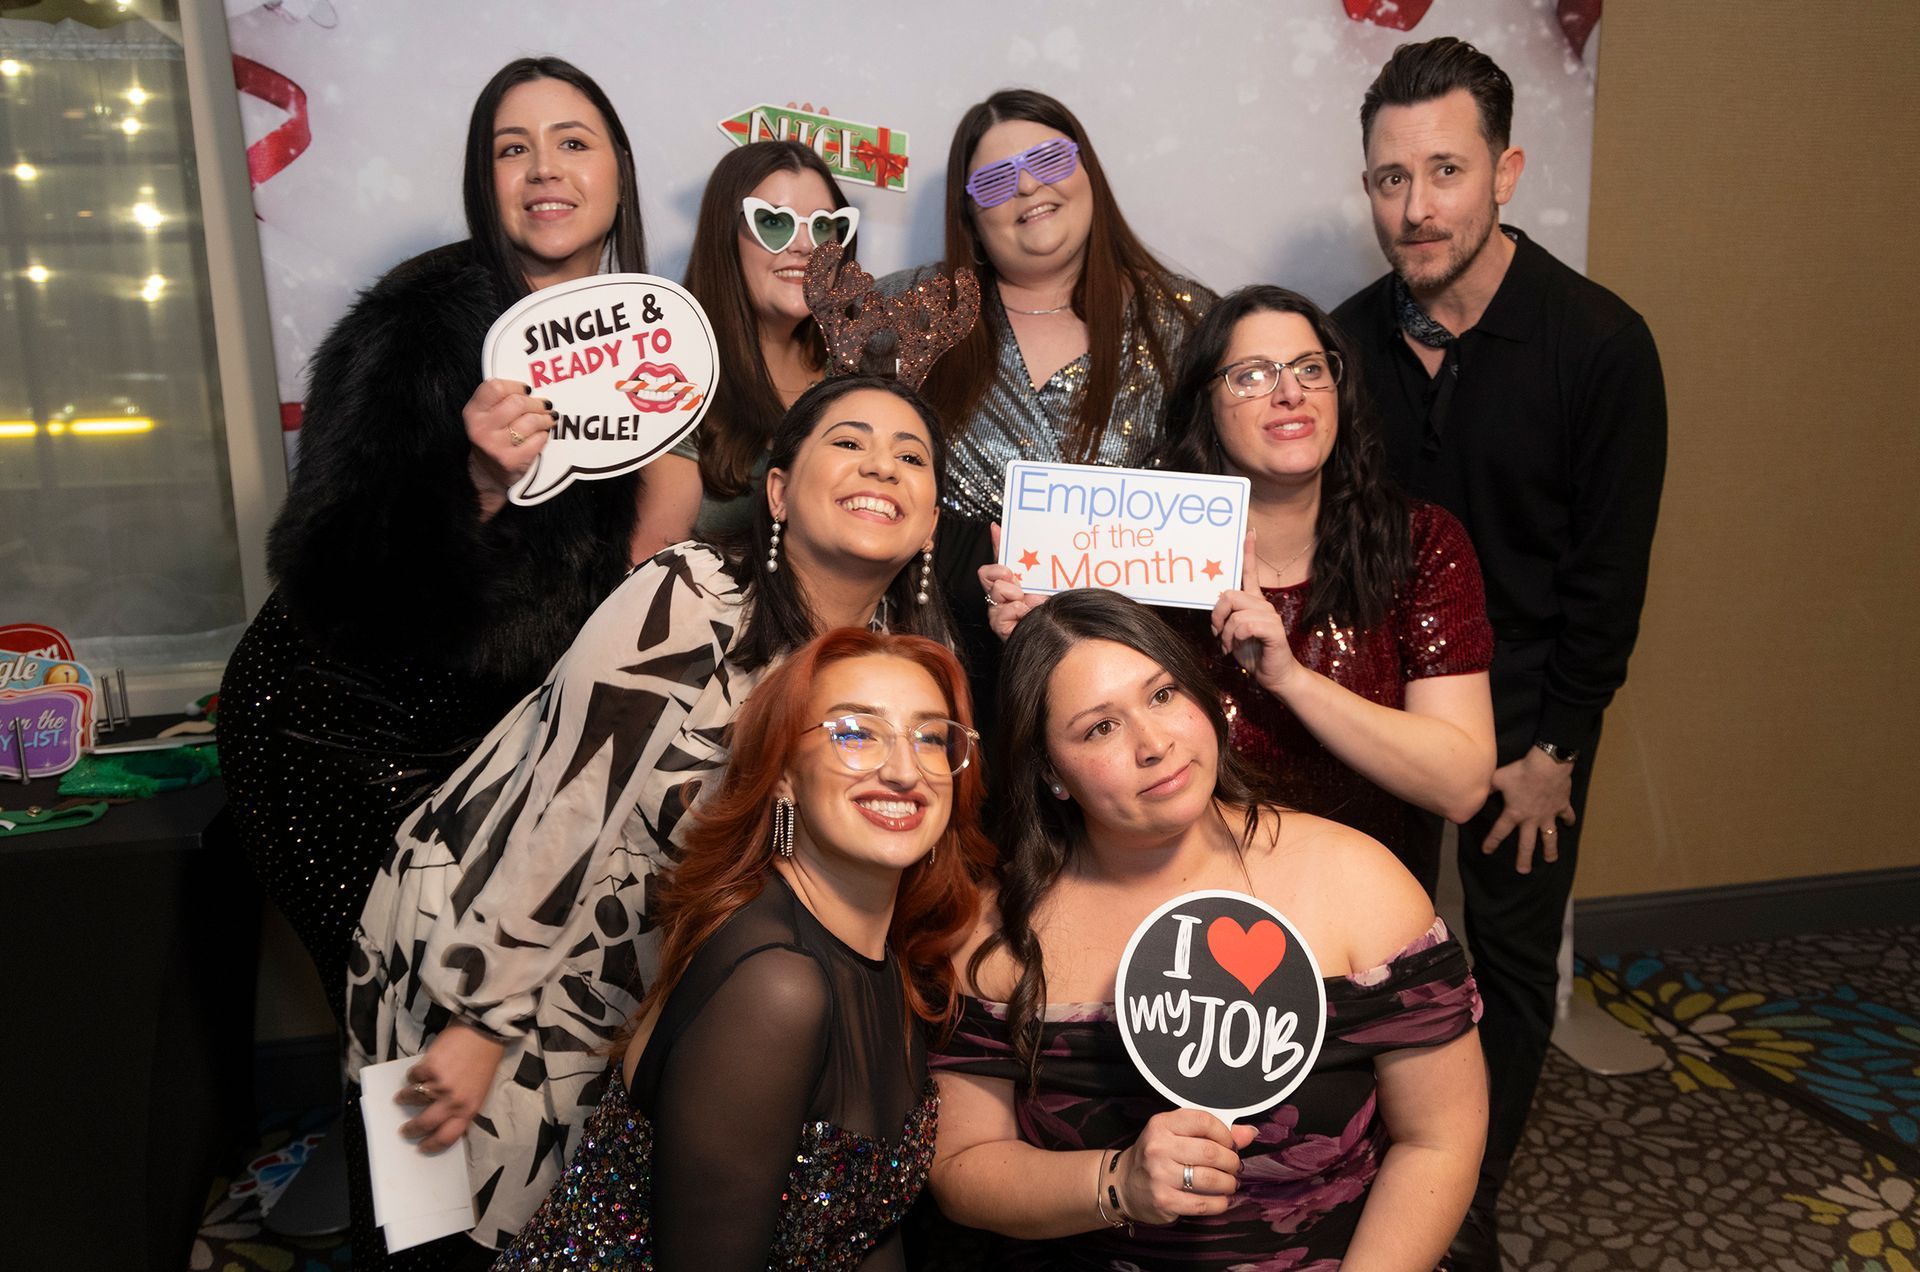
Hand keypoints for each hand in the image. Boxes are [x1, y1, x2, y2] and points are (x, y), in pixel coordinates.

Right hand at [395, 1021, 505, 1151]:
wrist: (484, 1031)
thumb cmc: (484, 1059)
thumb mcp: (479, 1089)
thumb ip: (463, 1105)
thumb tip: (444, 1117)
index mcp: (469, 1108)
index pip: (447, 1137)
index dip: (432, 1145)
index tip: (422, 1147)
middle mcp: (454, 1101)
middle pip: (425, 1124)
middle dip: (412, 1130)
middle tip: (405, 1130)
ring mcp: (440, 1085)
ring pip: (414, 1100)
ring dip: (405, 1099)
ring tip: (403, 1097)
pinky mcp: (429, 1068)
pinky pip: (413, 1077)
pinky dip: (413, 1075)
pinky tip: (417, 1072)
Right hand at [465, 378, 556, 505]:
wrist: (487, 471)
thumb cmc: (491, 436)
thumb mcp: (485, 415)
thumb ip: (500, 398)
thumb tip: (530, 384)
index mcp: (473, 412)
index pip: (496, 387)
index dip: (516, 386)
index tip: (527, 389)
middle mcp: (481, 428)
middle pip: (518, 402)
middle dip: (536, 403)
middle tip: (544, 405)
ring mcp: (495, 446)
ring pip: (531, 421)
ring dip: (545, 419)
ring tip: (547, 419)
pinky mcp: (511, 460)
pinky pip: (538, 440)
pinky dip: (544, 436)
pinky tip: (541, 435)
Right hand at [981, 522, 1042, 640]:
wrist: (1063, 620)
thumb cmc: (1050, 598)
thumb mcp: (1036, 570)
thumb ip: (1015, 549)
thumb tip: (996, 527)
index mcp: (1006, 583)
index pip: (988, 570)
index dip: (995, 567)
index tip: (1009, 570)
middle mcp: (1000, 597)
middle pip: (986, 577)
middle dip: (1005, 577)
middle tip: (1021, 585)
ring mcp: (1000, 613)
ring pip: (995, 592)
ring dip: (1015, 595)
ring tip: (1030, 602)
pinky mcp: (1002, 628)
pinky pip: (1001, 614)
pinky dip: (1017, 612)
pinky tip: (1027, 614)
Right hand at [1112, 1108, 1255, 1224]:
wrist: (1123, 1184)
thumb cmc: (1156, 1156)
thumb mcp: (1177, 1135)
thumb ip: (1212, 1132)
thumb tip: (1249, 1132)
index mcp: (1162, 1124)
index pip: (1203, 1121)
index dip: (1225, 1134)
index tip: (1230, 1144)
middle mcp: (1158, 1147)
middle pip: (1210, 1152)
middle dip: (1231, 1161)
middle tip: (1234, 1166)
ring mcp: (1160, 1175)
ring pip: (1210, 1178)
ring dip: (1228, 1183)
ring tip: (1229, 1183)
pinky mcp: (1164, 1200)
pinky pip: (1203, 1203)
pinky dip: (1220, 1202)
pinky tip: (1221, 1199)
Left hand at [1212, 530, 1300, 694]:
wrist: (1272, 674)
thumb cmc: (1252, 653)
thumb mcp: (1232, 632)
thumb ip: (1226, 616)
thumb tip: (1218, 601)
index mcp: (1254, 602)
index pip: (1250, 572)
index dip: (1249, 552)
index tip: (1249, 531)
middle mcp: (1263, 604)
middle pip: (1229, 595)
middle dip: (1217, 616)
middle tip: (1218, 633)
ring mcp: (1270, 616)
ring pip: (1235, 613)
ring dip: (1226, 633)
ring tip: (1229, 646)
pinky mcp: (1273, 629)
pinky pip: (1246, 625)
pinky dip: (1236, 638)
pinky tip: (1237, 648)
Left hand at [1479, 747, 1576, 873]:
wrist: (1548, 765)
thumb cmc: (1521, 771)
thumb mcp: (1498, 778)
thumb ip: (1488, 788)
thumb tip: (1476, 791)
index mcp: (1514, 813)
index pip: (1500, 831)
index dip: (1492, 841)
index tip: (1487, 851)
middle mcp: (1532, 818)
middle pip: (1527, 843)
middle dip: (1524, 858)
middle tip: (1523, 871)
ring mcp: (1548, 814)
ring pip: (1550, 837)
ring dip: (1550, 849)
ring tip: (1550, 859)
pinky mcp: (1561, 806)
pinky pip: (1567, 815)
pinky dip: (1569, 820)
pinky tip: (1570, 825)